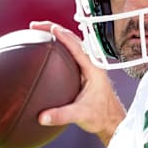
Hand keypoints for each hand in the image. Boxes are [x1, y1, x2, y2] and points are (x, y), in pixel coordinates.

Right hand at [29, 21, 125, 145]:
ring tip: (39, 32)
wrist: (111, 121)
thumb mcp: (81, 116)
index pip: (76, 46)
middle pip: (72, 39)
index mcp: (93, 69)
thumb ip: (61, 116)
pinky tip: (46, 51)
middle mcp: (91, 64)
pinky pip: (70, 53)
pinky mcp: (84, 71)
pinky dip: (58, 47)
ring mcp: (88, 66)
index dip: (62, 35)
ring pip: (71, 44)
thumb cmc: (101, 116)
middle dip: (53, 29)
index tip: (48, 28)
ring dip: (56, 36)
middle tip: (35, 26)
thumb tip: (42, 117)